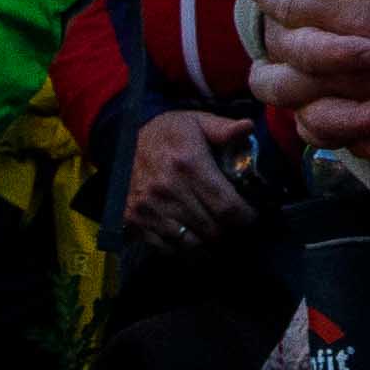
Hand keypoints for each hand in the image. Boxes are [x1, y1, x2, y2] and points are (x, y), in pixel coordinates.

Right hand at [124, 108, 257, 253]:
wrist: (119, 141)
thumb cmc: (168, 133)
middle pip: (213, 229)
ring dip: (208, 241)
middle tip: (233, 223)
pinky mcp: (133, 221)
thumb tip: (249, 127)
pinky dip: (184, 248)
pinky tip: (191, 234)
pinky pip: (168, 248)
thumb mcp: (196, 122)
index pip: (227, 207)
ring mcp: (148, 208)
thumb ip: (224, 128)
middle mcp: (167, 189)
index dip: (245, 217)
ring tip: (214, 230)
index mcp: (188, 164)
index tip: (250, 215)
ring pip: (192, 243)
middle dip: (229, 229)